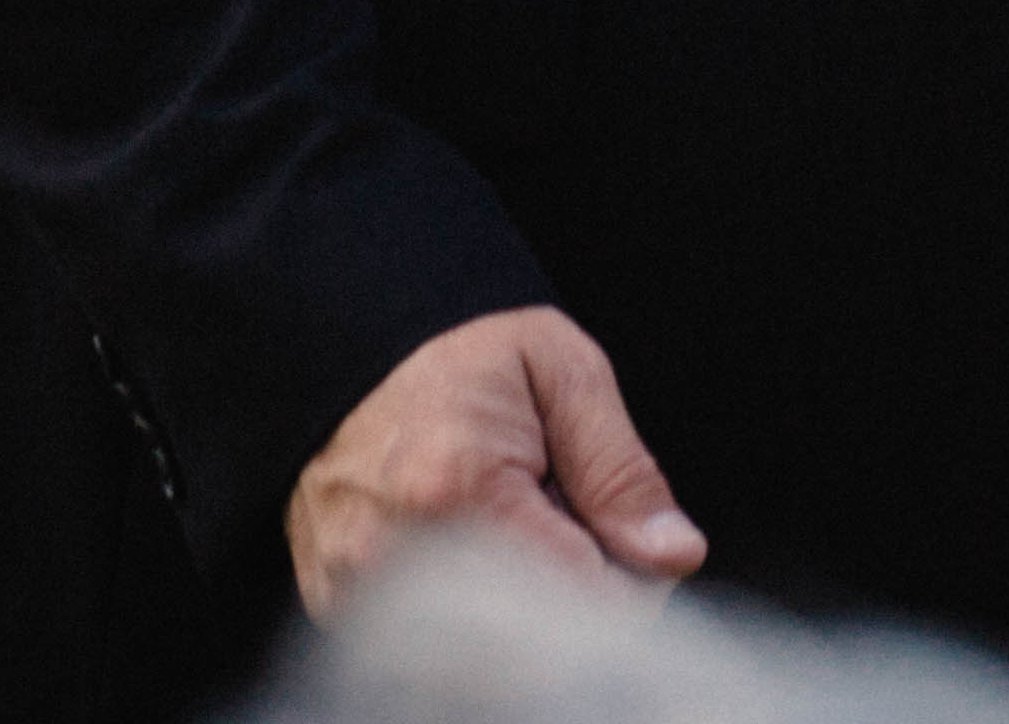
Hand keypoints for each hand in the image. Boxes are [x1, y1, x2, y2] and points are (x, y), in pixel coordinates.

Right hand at [287, 305, 705, 615]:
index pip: (584, 601)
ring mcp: (356, 592)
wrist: (358, 353)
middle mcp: (395, 558)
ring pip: (487, 656)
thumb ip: (623, 471)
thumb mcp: (567, 375)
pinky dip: (474, 614)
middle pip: (536, 642)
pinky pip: (434, 650)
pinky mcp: (338, 608)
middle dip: (578, 594)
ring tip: (517, 529)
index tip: (626, 535)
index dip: (630, 578)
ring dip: (525, 605)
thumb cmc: (465, 355)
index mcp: (460, 492)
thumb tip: (670, 554)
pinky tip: (472, 553)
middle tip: (569, 523)